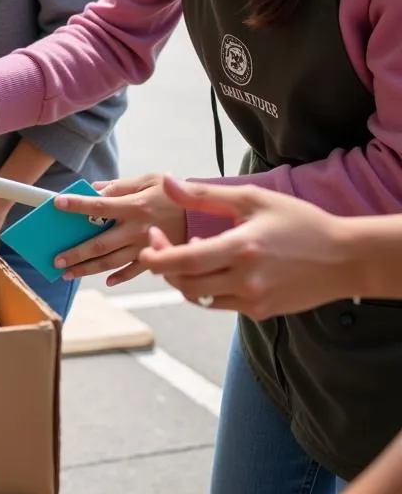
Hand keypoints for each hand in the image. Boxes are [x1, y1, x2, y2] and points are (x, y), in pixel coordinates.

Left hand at [52, 174, 186, 285]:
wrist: (211, 214)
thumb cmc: (176, 194)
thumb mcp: (150, 180)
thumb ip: (121, 185)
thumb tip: (94, 189)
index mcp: (135, 206)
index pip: (99, 207)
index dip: (77, 205)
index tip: (57, 204)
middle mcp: (137, 230)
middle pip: (100, 244)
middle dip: (75, 253)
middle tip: (55, 259)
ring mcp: (147, 247)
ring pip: (111, 262)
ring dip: (88, 269)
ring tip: (68, 273)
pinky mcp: (158, 257)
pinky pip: (135, 271)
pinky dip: (120, 277)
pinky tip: (106, 280)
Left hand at [139, 177, 351, 319]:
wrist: (345, 258)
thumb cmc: (299, 221)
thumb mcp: (252, 198)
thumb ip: (204, 195)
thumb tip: (166, 182)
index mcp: (241, 248)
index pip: (184, 261)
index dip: (157, 256)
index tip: (148, 243)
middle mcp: (245, 280)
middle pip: (185, 284)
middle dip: (164, 266)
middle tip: (159, 245)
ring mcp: (254, 300)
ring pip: (200, 297)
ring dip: (183, 278)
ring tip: (187, 253)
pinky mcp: (261, 312)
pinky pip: (220, 304)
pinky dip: (207, 288)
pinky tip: (214, 266)